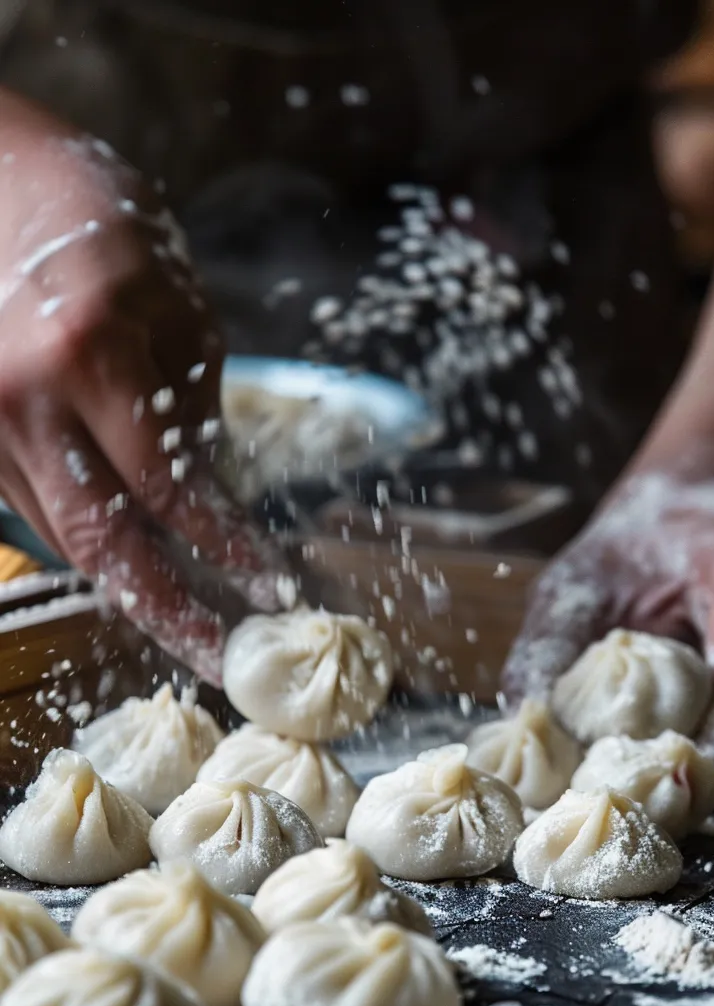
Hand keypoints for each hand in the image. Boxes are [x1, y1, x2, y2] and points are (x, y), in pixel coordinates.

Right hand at [0, 102, 289, 682]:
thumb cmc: (97, 220)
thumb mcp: (175, 300)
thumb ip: (191, 406)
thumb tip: (209, 500)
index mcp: (86, 351)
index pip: (169, 489)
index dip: (224, 550)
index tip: (270, 590)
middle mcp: (19, 396)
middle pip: (99, 542)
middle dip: (166, 611)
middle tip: (218, 658)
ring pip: (62, 533)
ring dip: (129, 580)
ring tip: (186, 614)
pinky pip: (31, 507)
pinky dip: (86, 538)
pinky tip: (130, 557)